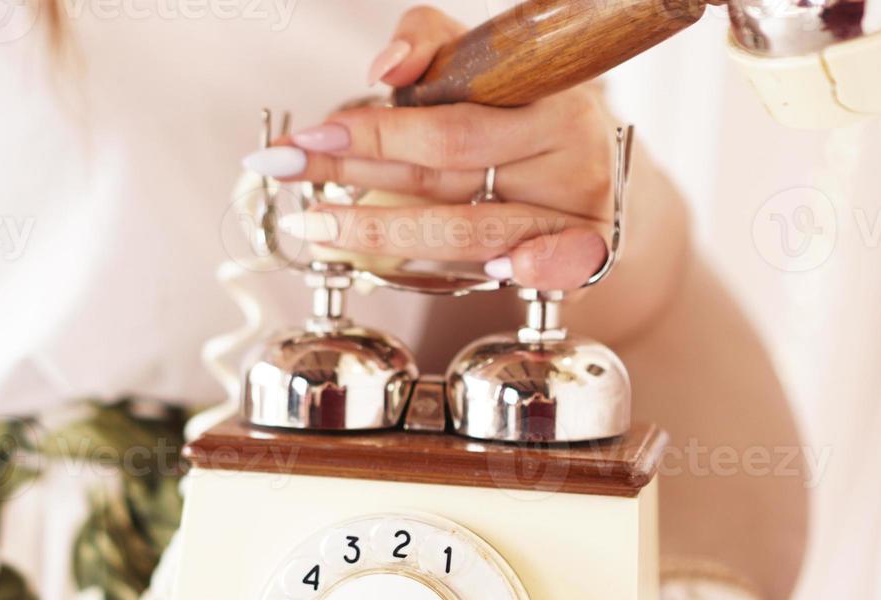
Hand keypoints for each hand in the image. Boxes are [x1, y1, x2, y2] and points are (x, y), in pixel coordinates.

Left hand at [241, 5, 619, 291]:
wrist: (588, 162)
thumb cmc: (518, 112)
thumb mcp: (478, 63)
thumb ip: (429, 46)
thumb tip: (385, 66)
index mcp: (541, 92)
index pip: (445, 119)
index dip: (374, 130)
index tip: (308, 138)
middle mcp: (566, 147)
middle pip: (448, 171)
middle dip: (357, 177)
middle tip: (288, 175)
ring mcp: (577, 204)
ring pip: (473, 229)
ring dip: (389, 233)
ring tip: (317, 228)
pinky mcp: (592, 251)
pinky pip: (566, 264)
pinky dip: (538, 268)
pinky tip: (503, 272)